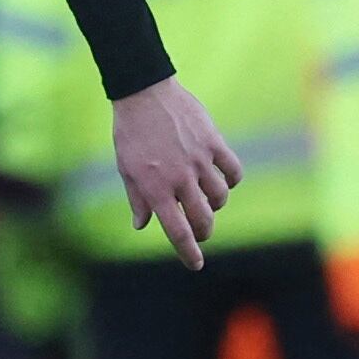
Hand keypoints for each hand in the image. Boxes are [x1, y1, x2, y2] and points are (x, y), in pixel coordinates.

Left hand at [113, 75, 241, 270]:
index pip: (177, 231)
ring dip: (216, 206)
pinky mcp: (214, 142)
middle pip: (202, 219)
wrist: (144, 93)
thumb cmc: (130, 133)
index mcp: (155, 188)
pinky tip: (222, 181)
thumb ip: (137, 199)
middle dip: (203, 232)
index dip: (188, 252)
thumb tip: (142, 226)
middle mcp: (179, 178)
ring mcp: (199, 160)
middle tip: (201, 233)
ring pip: (220, 197)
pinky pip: (233, 171)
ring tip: (207, 202)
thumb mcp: (126, 169)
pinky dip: (231, 180)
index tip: (196, 265)